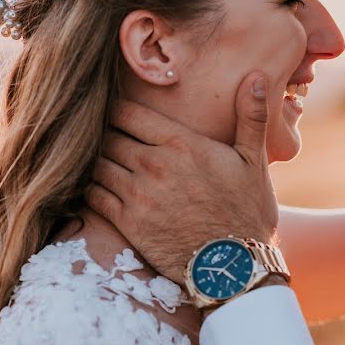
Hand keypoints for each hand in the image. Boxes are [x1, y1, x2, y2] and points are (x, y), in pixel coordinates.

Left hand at [86, 72, 278, 284]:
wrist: (237, 267)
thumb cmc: (248, 210)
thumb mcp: (254, 160)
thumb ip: (250, 116)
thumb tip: (256, 76)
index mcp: (182, 144)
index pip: (130, 113)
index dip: (117, 107)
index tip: (113, 107)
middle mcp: (155, 166)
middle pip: (109, 136)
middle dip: (103, 131)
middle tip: (95, 129)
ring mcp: (138, 195)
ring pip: (97, 164)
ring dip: (94, 158)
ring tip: (91, 155)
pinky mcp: (129, 224)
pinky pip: (94, 196)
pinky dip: (88, 187)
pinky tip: (93, 183)